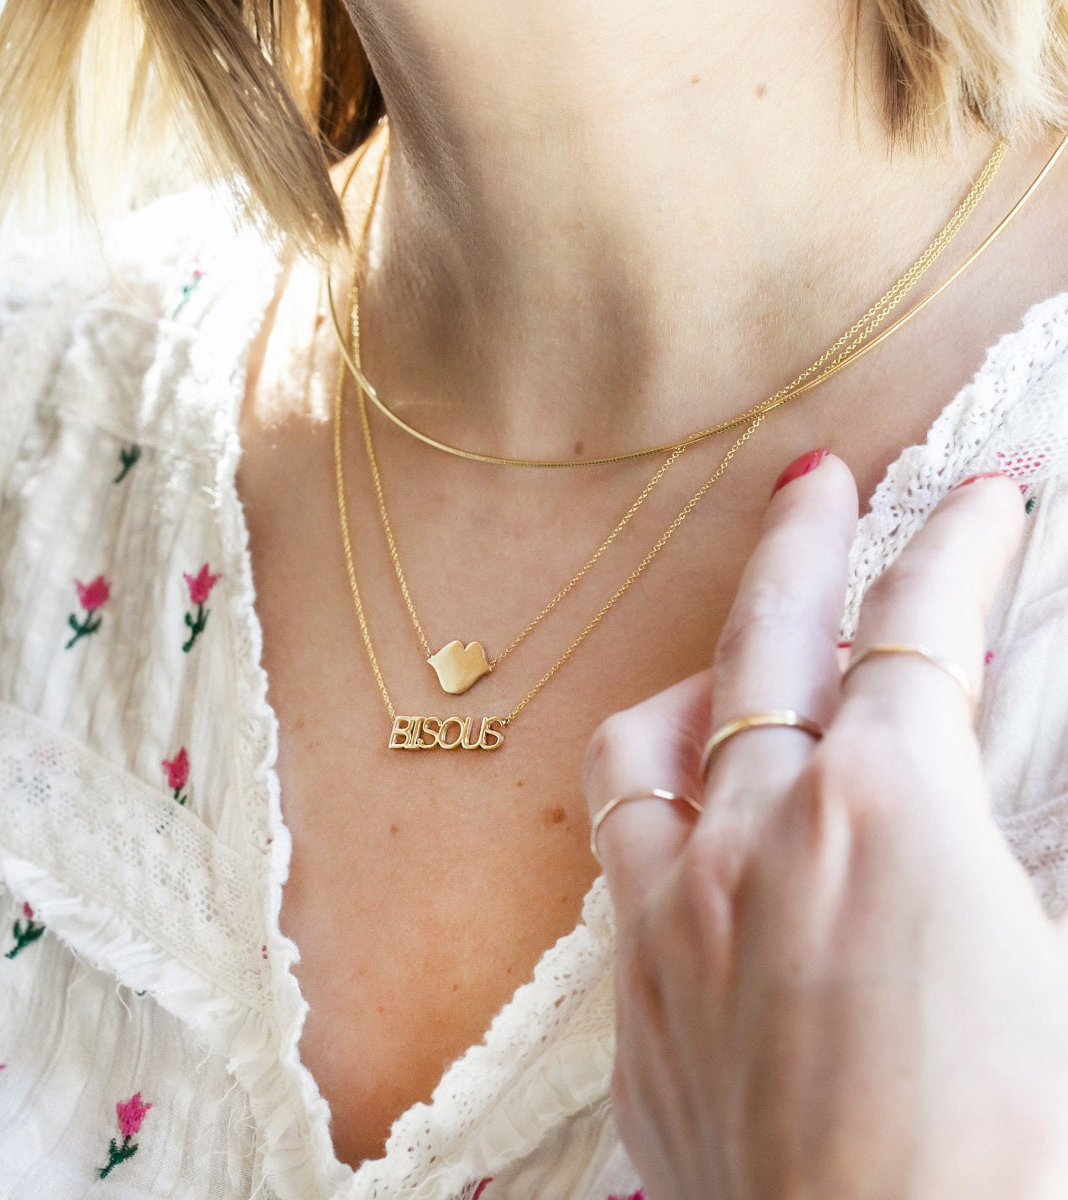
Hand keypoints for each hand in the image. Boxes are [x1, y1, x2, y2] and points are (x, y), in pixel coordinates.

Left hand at [584, 453, 1067, 1199]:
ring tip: (724, 666)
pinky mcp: (638, 994)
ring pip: (654, 743)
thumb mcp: (1065, 972)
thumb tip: (989, 808)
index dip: (964, 542)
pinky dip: (654, 805)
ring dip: (697, 682)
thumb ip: (1032, 856)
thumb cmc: (1019, 1158)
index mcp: (886, 810)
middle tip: (815, 481)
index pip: (923, 625)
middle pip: (768, 638)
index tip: (989, 490)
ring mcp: (677, 908)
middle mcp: (759, 833)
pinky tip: (685, 818)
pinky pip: (621, 852)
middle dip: (803, 543)